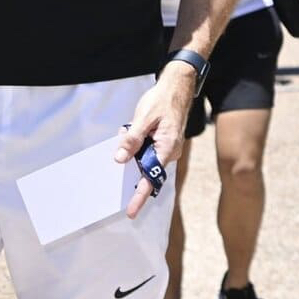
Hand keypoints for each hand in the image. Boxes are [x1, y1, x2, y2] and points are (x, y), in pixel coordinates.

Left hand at [114, 67, 195, 216]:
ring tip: (132, 127)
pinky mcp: (162, 143)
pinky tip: (134, 129)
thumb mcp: (144, 118)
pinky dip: (137, 144)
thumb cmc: (163, 101)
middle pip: (146, 170)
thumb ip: (132, 140)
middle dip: (131, 162)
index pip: (151, 178)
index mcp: (167, 148)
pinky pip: (146, 151)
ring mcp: (166, 148)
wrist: (177, 87)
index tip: (131, 211)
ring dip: (133, 149)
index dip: (140, 196)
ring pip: (144, 159)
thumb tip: (120, 160)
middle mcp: (169, 152)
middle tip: (126, 138)